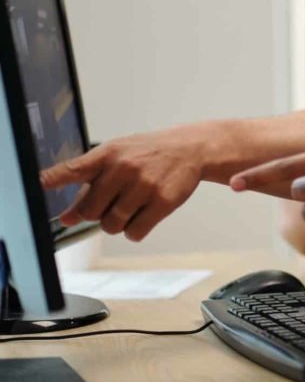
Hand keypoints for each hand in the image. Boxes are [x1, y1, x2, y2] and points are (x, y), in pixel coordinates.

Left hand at [39, 128, 207, 240]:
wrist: (191, 148)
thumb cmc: (149, 153)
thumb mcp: (117, 158)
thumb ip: (89, 186)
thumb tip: (67, 218)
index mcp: (107, 154)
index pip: (72, 169)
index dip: (51, 180)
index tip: (37, 185)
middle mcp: (124, 168)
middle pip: (90, 212)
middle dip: (97, 214)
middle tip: (112, 204)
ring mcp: (144, 185)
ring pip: (112, 226)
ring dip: (117, 224)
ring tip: (131, 207)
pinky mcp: (163, 201)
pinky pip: (135, 233)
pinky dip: (135, 230)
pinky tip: (144, 215)